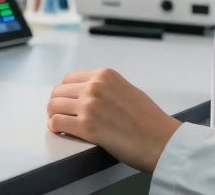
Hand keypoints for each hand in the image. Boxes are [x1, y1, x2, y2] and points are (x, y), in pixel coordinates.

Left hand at [46, 68, 182, 172]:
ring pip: (53, 106)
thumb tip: (86, 94)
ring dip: (55, 116)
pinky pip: (56, 123)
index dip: (66, 92)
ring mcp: (89, 106)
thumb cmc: (149, 120)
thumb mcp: (126, 89)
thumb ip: (105, 88)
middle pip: (58, 92)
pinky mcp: (86, 126)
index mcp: (105, 75)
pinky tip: (62, 132)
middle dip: (58, 104)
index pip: (69, 79)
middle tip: (63, 115)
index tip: (68, 102)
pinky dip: (55, 128)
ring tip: (62, 124)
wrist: (160, 139)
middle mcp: (94, 87)